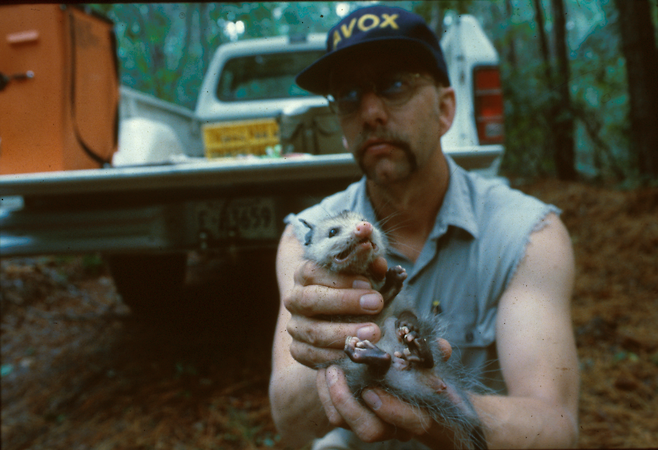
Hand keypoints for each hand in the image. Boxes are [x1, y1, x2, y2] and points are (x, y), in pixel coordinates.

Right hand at [284, 256, 387, 368]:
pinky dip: (336, 356)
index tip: (368, 283)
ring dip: (345, 333)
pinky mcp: (298, 350)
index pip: (313, 271)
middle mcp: (295, 299)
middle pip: (310, 299)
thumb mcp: (360, 275)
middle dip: (345, 302)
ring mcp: (295, 326)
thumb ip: (369, 269)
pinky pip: (312, 355)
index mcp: (304, 275)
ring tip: (374, 333)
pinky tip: (357, 352)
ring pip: (313, 331)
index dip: (340, 278)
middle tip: (376, 304)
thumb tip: (380, 264)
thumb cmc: (351, 290)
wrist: (333, 317)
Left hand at [316, 338, 460, 445]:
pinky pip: (334, 414)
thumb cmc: (426, 376)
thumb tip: (442, 346)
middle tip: (337, 372)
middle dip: (347, 403)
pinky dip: (324, 392)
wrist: (413, 392)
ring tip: (328, 367)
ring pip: (345, 423)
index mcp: (421, 415)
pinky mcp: (354, 416)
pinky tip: (324, 370)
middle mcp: (395, 426)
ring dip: (331, 395)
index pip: (411, 422)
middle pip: (369, 430)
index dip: (391, 409)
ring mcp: (372, 422)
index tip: (373, 389)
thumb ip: (436, 357)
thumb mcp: (433, 365)